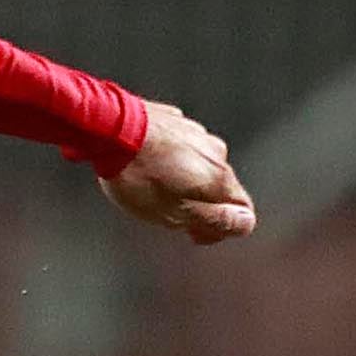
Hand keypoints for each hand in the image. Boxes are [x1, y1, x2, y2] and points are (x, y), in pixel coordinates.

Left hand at [107, 102, 252, 245]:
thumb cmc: (139, 176)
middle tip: (169, 214)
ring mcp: (197, 134)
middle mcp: (217, 153)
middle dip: (201, 206)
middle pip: (222, 189)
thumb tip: (244, 224)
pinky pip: (183, 147)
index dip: (223, 228)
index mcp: (220, 179)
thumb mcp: (175, 212)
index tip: (196, 233)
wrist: (110, 130)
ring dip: (186, 181)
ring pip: (201, 166)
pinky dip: (172, 160)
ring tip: (152, 187)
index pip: (243, 210)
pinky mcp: (177, 122)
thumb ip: (213, 220)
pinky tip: (149, 164)